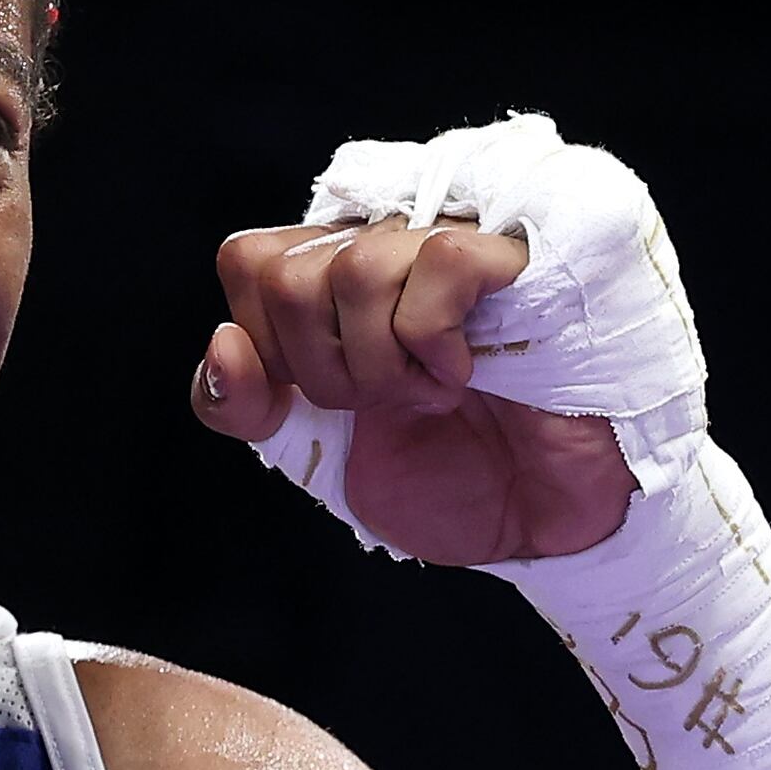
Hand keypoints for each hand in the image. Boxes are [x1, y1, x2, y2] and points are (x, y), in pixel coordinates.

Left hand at [194, 218, 634, 563]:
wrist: (546, 529)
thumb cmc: (451, 479)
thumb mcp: (318, 455)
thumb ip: (249, 408)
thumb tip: (223, 343)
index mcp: (336, 275)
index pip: (248, 261)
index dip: (270, 349)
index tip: (331, 400)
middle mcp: (390, 241)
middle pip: (285, 270)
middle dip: (325, 371)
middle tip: (390, 401)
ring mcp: (455, 240)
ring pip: (353, 266)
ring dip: (382, 363)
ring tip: (433, 391)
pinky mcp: (522, 255)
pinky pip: (438, 261)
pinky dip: (434, 341)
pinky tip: (466, 371)